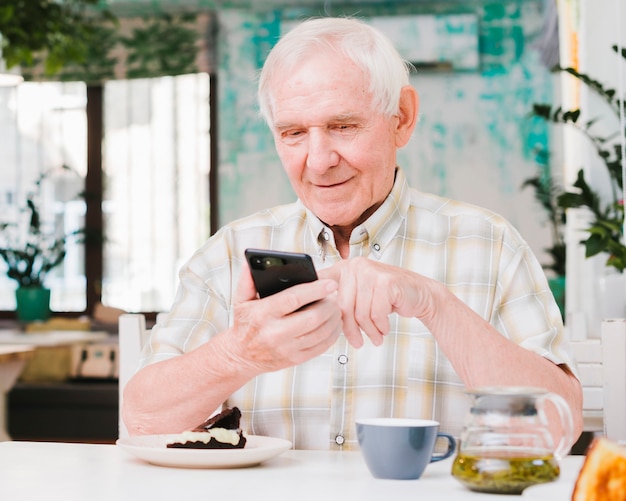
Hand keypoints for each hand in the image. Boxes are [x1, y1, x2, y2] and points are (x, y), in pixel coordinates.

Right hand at [228, 265, 341, 372]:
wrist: (241, 357)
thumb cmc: (245, 325)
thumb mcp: (241, 300)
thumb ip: (247, 280)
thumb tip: (250, 263)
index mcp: (262, 314)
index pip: (293, 299)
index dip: (315, 290)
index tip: (329, 283)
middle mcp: (275, 333)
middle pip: (313, 317)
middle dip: (329, 304)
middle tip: (334, 295)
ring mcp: (286, 348)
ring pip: (321, 332)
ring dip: (333, 318)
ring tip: (335, 308)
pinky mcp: (295, 359)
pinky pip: (321, 347)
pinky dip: (332, 334)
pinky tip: (332, 324)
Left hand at [319, 257, 433, 347]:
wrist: (418, 294)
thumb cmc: (387, 298)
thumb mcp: (360, 296)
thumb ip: (341, 301)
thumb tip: (319, 318)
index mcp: (344, 268)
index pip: (323, 288)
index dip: (319, 307)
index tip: (319, 323)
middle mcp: (355, 266)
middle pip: (343, 307)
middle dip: (351, 329)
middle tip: (358, 343)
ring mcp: (370, 271)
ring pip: (360, 313)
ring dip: (369, 331)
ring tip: (376, 337)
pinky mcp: (386, 281)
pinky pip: (376, 314)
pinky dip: (381, 326)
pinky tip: (385, 328)